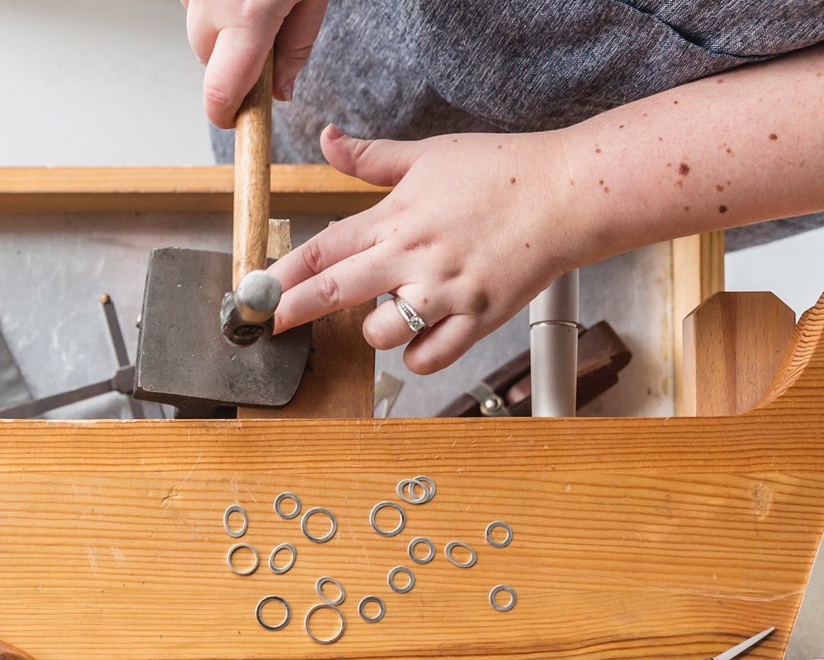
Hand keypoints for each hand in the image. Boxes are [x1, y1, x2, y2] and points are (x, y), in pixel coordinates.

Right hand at [182, 0, 329, 127]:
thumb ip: (297, 46)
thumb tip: (280, 89)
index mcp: (248, 15)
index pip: (220, 93)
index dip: (226, 115)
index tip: (238, 119)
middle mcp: (211, 4)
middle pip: (208, 61)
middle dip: (233, 61)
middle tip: (266, 36)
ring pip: (199, 31)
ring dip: (222, 29)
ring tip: (254, 1)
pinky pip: (194, 5)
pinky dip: (214, 5)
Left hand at [270, 124, 579, 372]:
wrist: (568, 193)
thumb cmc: (501, 171)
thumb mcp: (427, 155)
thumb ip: (371, 159)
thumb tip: (329, 139)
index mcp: (396, 218)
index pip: (323, 248)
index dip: (282, 274)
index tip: (255, 292)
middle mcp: (414, 257)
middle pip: (336, 292)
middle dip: (294, 312)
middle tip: (271, 325)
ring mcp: (445, 292)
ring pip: (382, 333)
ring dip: (374, 331)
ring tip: (390, 312)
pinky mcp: (477, 318)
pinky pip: (430, 357)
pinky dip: (418, 356)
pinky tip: (420, 338)